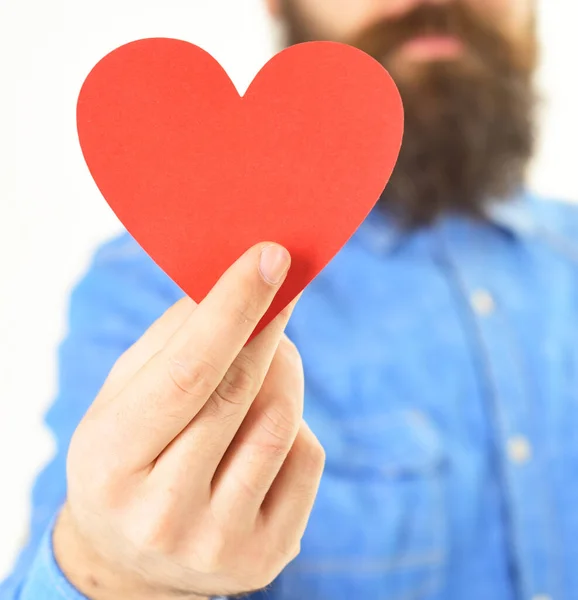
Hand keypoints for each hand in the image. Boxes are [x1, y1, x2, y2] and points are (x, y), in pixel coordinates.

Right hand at [53, 243, 324, 599]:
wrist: (133, 556)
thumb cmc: (127, 458)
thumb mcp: (122, 398)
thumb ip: (172, 343)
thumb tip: (231, 289)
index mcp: (112, 464)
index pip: (188, 372)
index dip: (234, 308)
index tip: (272, 258)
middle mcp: (163, 513)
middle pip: (238, 392)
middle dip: (267, 324)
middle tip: (280, 284)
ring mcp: (219, 545)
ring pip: (281, 422)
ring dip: (284, 369)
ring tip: (266, 357)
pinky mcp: (267, 555)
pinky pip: (306, 457)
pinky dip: (294, 423)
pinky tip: (264, 424)